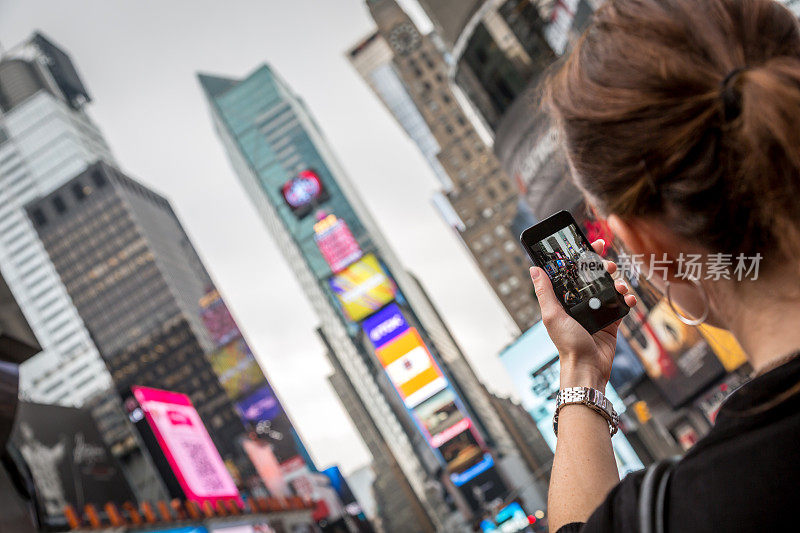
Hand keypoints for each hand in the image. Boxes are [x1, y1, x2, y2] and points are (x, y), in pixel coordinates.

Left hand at [529, 239, 636, 389]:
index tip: (593, 244)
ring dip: (618, 283)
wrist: (587, 367)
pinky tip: (628, 299)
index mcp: (564, 300)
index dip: (582, 258)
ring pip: (610, 288)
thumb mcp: (552, 315)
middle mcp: (580, 303)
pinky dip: (627, 300)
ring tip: (620, 286)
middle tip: (608, 265)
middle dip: (603, 267)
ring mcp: (597, 311)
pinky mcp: (611, 322)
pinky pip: (621, 305)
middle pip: (594, 277)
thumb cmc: (567, 344)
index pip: (573, 273)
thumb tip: (534, 268)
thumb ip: (544, 292)